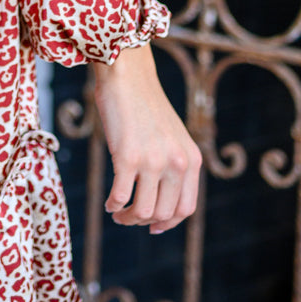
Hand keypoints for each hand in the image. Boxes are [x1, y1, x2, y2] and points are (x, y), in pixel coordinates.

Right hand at [90, 41, 201, 233]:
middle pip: (163, 214)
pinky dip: (113, 205)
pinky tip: (109, 202)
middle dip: (143, 222)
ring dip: (127, 218)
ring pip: (143, 210)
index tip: (152, 226)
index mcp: (192, 159)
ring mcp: (153, 161)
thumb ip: (173, 164)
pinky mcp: (127, 156)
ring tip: (117, 213)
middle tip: (127, 218)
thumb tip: (160, 200)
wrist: (128, 75)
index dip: (168, 223)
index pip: (185, 209)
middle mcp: (177, 163)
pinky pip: (120, 195)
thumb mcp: (172, 137)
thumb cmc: (144, 104)